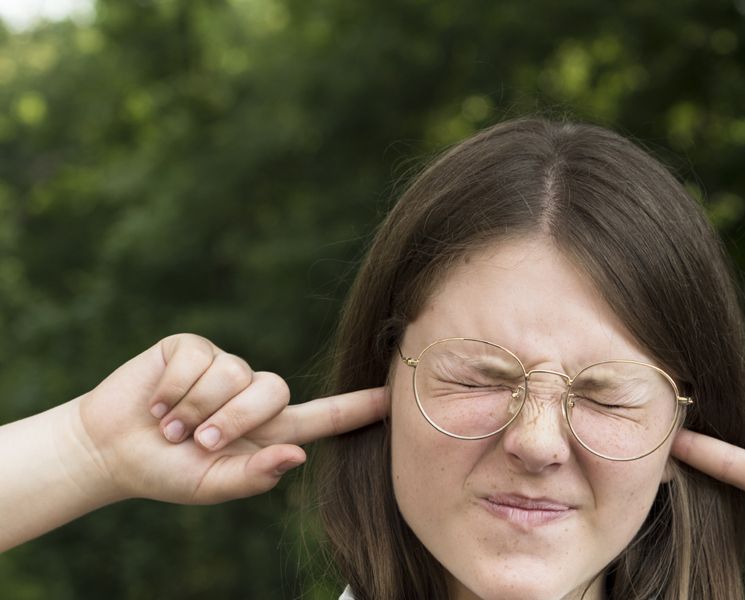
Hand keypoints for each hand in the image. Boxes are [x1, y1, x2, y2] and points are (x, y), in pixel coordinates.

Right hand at [70, 333, 387, 504]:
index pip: (322, 417)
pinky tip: (157, 402)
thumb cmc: (166, 472)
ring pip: (233, 374)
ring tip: (170, 424)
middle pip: (274, 392)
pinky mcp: (192, 347)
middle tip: (198, 440)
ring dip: (195, 406)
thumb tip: (297, 454)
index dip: (357, 408)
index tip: (394, 398)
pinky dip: (173, 388)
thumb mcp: (211, 484)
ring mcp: (225, 366)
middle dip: (233, 420)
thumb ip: (253, 475)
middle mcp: (252, 393)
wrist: (109, 449)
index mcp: (269, 430)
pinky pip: (198, 359)